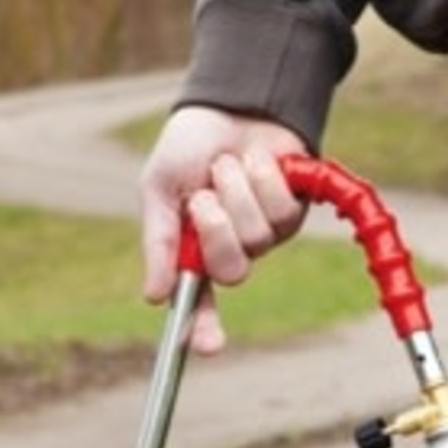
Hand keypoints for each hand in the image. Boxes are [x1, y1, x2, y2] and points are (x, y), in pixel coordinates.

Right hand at [139, 105, 308, 353]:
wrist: (230, 102)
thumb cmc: (190, 146)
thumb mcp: (160, 189)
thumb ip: (159, 241)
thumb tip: (154, 296)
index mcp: (195, 250)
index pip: (199, 302)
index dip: (203, 327)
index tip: (206, 345)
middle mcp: (232, 249)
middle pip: (233, 270)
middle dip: (216, 228)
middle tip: (205, 195)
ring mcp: (265, 233)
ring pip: (258, 236)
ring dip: (237, 191)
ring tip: (228, 164)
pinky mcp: (293, 211)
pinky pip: (281, 211)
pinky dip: (263, 178)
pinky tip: (257, 160)